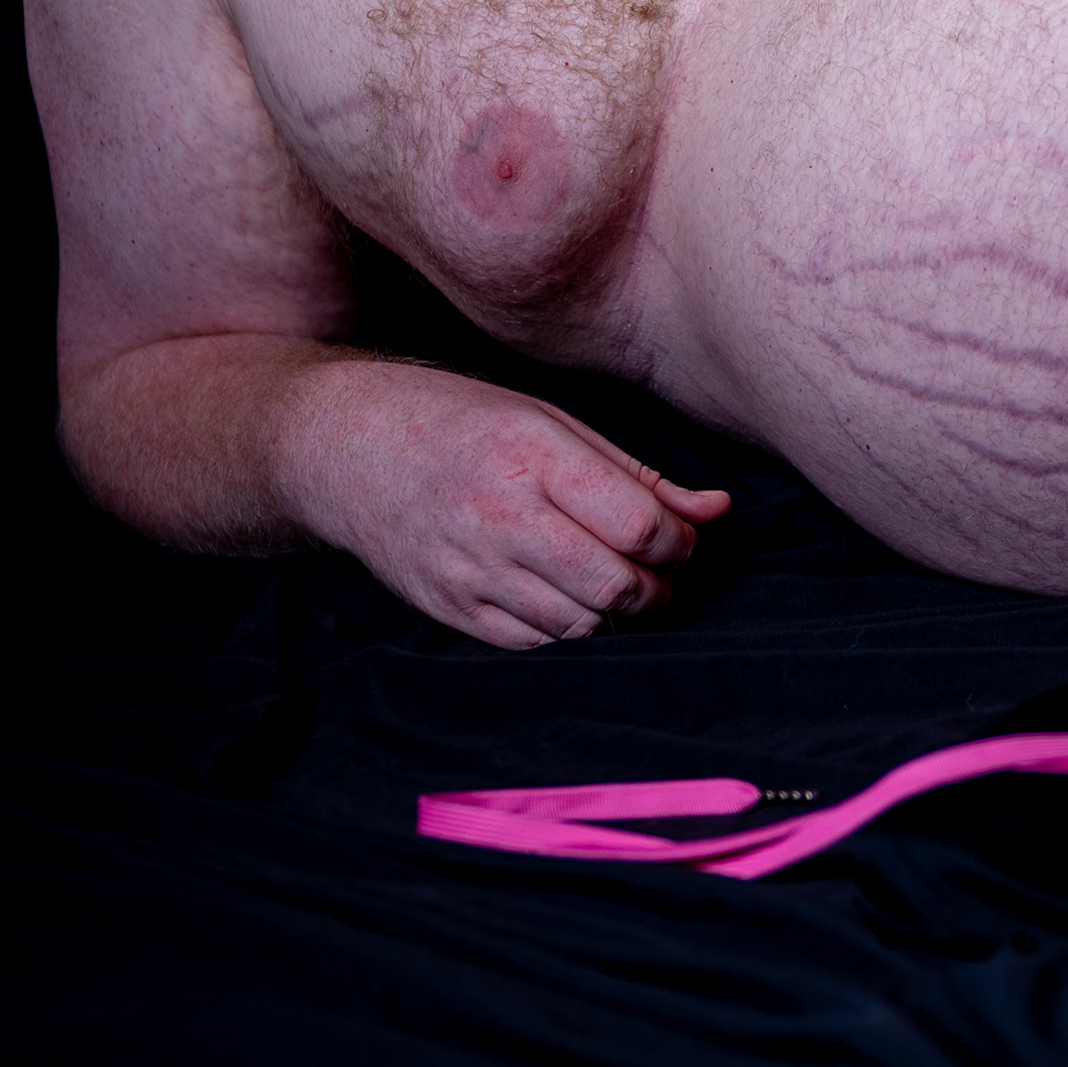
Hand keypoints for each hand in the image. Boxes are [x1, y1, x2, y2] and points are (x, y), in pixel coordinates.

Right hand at [287, 361, 731, 647]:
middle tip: (664, 574)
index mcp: (533, 457)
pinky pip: (532, 642)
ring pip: (579, 623)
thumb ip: (640, 476)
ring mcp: (469, 569)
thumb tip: (718, 510)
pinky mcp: (448, 607)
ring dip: (617, 614)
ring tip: (623, 585)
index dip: (678, 542)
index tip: (681, 537)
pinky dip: (568, 629)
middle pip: (614, 586)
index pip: (637, 526)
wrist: (349, 448)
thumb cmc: (465, 424)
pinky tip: (572, 599)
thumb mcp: (555, 424)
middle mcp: (499, 518)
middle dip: (659, 588)